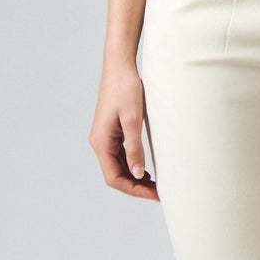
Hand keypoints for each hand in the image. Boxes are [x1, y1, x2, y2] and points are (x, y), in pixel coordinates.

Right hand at [89, 60, 158, 200]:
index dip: (134, 190)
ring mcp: (105, 137)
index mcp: (101, 142)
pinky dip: (133, 165)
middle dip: (136, 187)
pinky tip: (147, 170)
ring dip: (135, 178)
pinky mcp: (112, 131)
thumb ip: (135, 148)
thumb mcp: (133, 119)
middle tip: (160, 193)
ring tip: (156, 185)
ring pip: (118, 167)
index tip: (154, 194)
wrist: (119, 65)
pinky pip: (121, 156)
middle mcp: (100, 142)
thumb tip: (138, 174)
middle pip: (115, 175)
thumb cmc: (126, 88)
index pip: (114, 177)